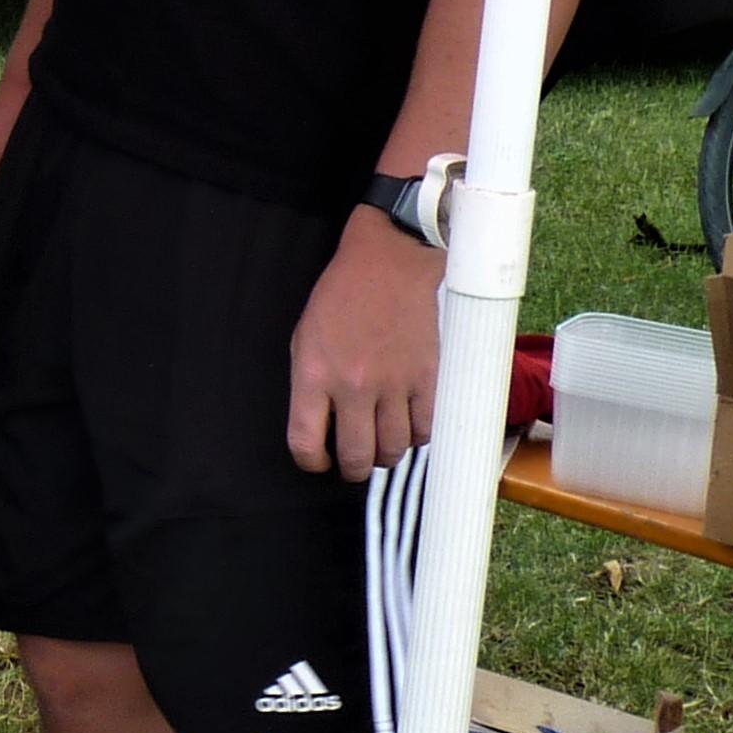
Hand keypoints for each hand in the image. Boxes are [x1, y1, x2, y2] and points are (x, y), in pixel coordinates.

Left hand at [287, 213, 443, 478]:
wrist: (390, 263)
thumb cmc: (341, 298)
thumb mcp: (305, 338)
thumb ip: (309, 386)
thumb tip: (319, 427)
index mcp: (314, 375)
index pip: (306, 444)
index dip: (311, 463)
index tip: (318, 461)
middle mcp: (353, 386)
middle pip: (356, 457)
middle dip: (352, 469)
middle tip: (354, 462)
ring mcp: (394, 384)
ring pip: (394, 450)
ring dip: (386, 455)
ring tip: (381, 444)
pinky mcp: (428, 378)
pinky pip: (425, 430)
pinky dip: (416, 436)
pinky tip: (408, 425)